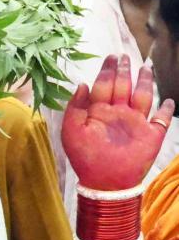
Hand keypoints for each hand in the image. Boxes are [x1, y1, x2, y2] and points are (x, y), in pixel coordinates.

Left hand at [62, 54, 174, 189]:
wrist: (105, 183)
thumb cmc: (85, 158)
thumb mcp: (72, 132)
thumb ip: (74, 107)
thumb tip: (82, 84)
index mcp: (99, 113)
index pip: (103, 86)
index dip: (106, 71)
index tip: (110, 57)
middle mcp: (118, 115)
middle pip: (123, 87)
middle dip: (123, 71)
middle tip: (123, 56)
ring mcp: (136, 124)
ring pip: (143, 97)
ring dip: (145, 82)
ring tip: (146, 67)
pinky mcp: (151, 136)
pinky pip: (162, 120)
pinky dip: (166, 110)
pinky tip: (167, 101)